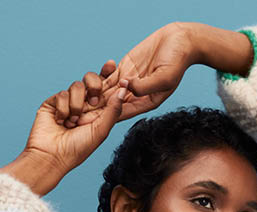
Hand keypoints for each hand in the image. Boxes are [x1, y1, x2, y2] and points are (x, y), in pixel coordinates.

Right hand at [22, 61, 128, 177]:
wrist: (52, 156)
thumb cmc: (77, 150)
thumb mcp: (101, 130)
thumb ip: (113, 109)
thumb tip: (124, 89)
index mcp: (98, 112)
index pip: (105, 88)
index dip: (109, 75)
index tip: (112, 65)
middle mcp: (84, 105)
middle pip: (91, 80)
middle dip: (94, 85)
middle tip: (93, 100)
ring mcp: (68, 103)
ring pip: (77, 86)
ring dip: (76, 105)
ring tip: (72, 123)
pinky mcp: (54, 102)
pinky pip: (62, 94)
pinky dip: (63, 109)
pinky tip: (61, 122)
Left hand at [72, 22, 197, 124]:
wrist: (181, 41)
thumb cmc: (177, 61)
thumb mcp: (163, 77)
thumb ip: (145, 86)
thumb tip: (127, 88)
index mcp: (146, 103)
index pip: (122, 113)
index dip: (105, 118)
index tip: (89, 124)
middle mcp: (136, 96)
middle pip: (111, 105)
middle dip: (94, 111)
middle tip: (75, 117)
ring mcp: (130, 81)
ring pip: (107, 92)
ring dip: (92, 97)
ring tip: (75, 102)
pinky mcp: (126, 68)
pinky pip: (108, 77)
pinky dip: (97, 80)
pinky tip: (84, 84)